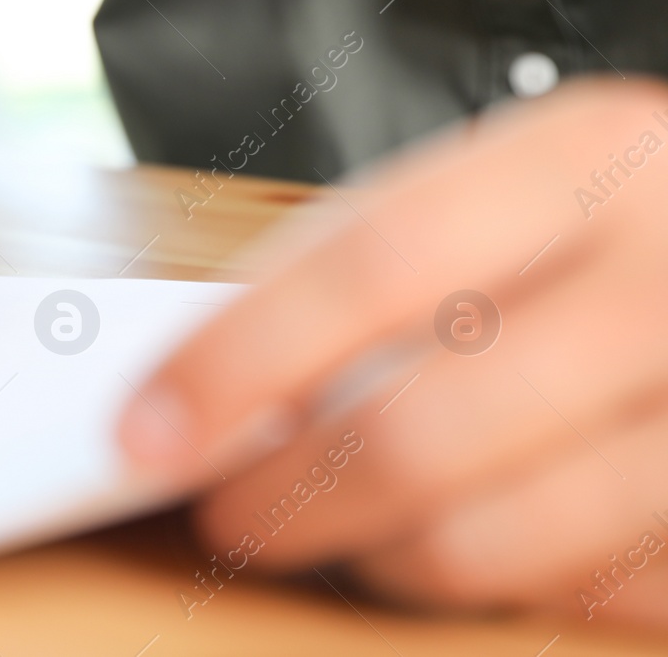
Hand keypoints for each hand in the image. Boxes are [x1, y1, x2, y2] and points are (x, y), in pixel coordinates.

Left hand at [119, 78, 667, 625]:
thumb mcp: (508, 190)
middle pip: (422, 426)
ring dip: (376, 555)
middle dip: (284, 495)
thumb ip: (373, 270)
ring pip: (495, 542)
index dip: (239, 358)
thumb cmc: (609, 224)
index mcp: (592, 158)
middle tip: (224, 512)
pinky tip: (466, 535)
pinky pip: (583, 595)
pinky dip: (496, 583)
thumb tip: (217, 387)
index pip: (374, 264)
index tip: (145, 429)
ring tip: (336, 529)